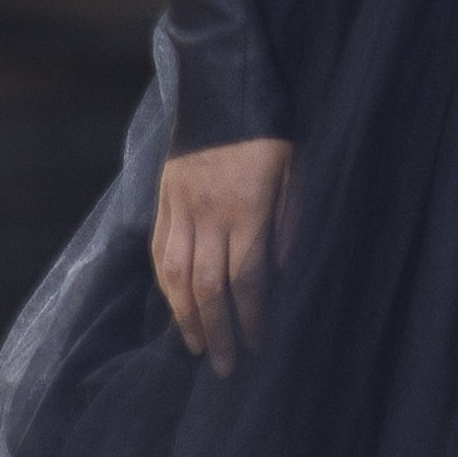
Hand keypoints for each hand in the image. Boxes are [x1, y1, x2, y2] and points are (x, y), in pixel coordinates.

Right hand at [154, 136, 292, 366]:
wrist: (223, 87)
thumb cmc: (271, 134)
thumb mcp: (297, 173)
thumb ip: (290, 224)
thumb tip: (281, 274)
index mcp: (248, 208)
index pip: (248, 279)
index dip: (253, 319)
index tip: (259, 347)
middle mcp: (209, 213)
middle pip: (209, 287)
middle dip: (218, 332)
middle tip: (226, 368)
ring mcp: (181, 207)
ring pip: (177, 275)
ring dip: (186, 317)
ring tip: (196, 347)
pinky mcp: (164, 199)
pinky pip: (160, 251)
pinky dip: (166, 285)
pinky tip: (175, 307)